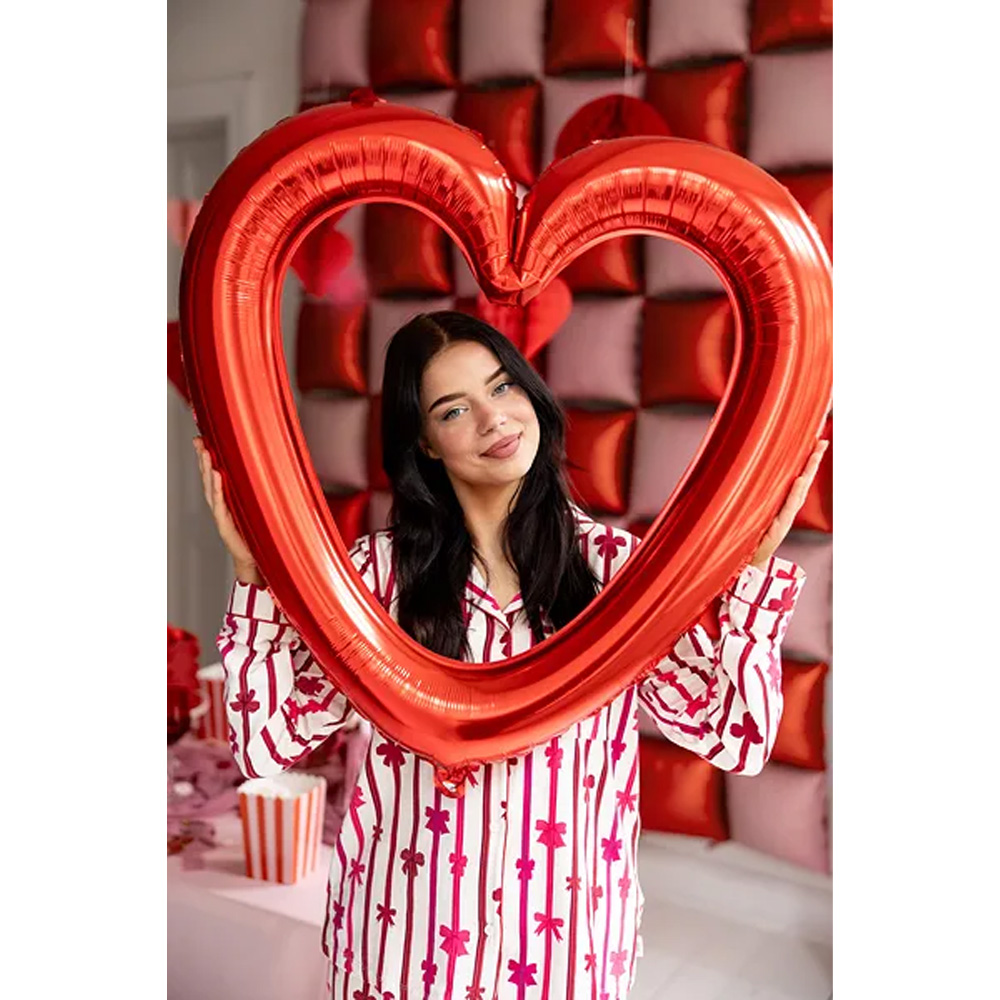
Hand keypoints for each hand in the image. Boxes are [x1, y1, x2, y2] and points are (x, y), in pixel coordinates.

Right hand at [192, 437, 263, 585]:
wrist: (253, 558)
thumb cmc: (255, 532)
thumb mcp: (257, 507)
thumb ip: (258, 491)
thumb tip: (273, 470)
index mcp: (226, 499)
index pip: (214, 474)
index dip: (208, 458)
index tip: (203, 439)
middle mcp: (220, 505)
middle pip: (208, 477)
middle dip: (202, 458)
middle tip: (199, 440)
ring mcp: (221, 514)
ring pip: (211, 488)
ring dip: (207, 469)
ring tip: (205, 452)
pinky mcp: (225, 524)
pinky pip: (220, 504)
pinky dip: (218, 489)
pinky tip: (216, 475)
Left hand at [750, 439, 828, 569]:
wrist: (749, 560)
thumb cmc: (751, 534)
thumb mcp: (756, 510)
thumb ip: (760, 494)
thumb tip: (755, 470)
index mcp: (784, 503)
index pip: (799, 477)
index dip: (808, 461)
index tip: (818, 442)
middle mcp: (787, 509)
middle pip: (803, 481)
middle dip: (813, 462)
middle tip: (821, 443)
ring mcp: (784, 519)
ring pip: (797, 494)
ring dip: (806, 474)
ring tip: (813, 457)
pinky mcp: (777, 528)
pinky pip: (786, 509)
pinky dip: (794, 495)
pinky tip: (799, 481)